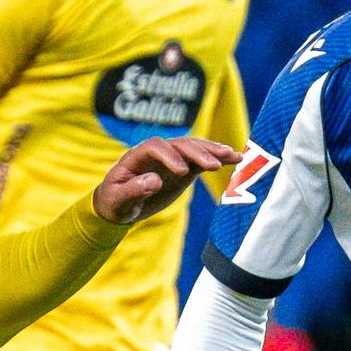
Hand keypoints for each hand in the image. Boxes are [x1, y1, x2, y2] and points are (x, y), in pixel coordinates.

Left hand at [94, 136, 235, 224]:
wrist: (120, 206)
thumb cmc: (114, 203)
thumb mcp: (118, 200)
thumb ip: (134, 190)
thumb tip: (154, 181)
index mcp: (137, 156)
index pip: (155, 147)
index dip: (169, 156)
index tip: (182, 173)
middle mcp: (157, 152)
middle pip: (179, 144)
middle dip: (198, 153)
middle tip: (214, 166)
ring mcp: (172, 158)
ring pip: (194, 148)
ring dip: (213, 151)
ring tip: (233, 156)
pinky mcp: (184, 168)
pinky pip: (202, 160)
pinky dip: (219, 158)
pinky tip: (237, 158)